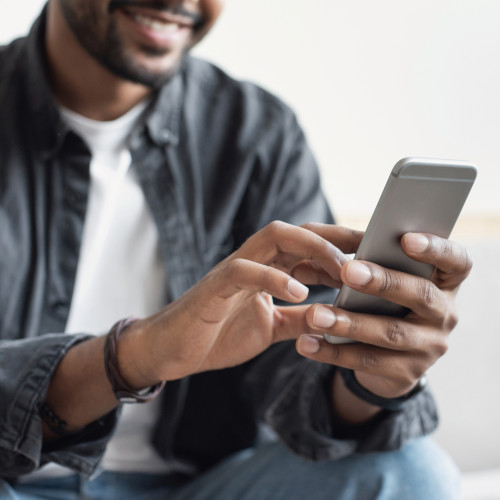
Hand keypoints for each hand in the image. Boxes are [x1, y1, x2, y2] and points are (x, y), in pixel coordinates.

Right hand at [123, 222, 356, 384]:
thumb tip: (334, 318)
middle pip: (298, 232)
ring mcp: (233, 270)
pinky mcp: (215, 287)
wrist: (172, 350)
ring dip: (311, 249)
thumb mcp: (271, 328)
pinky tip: (300, 294)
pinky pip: (245, 271)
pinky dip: (274, 279)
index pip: (308, 247)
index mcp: (267, 270)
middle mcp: (254, 262)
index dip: (342, 247)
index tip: (375, 254)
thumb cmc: (218, 334)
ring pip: (274, 238)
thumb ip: (299, 319)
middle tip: (370, 250)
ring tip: (340, 270)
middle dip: (335, 237)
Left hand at [297, 232, 472, 398]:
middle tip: (347, 270)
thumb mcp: (389, 282)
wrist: (389, 360)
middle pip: (421, 295)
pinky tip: (306, 342)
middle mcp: (445, 314)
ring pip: (390, 332)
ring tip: (315, 314)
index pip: (457, 262)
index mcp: (444, 283)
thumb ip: (376, 263)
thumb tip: (338, 246)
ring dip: (350, 323)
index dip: (436, 249)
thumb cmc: (386, 303)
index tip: (406, 239)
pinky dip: (332, 351)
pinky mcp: (406, 373)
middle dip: (383, 282)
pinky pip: (367, 361)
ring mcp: (429, 347)